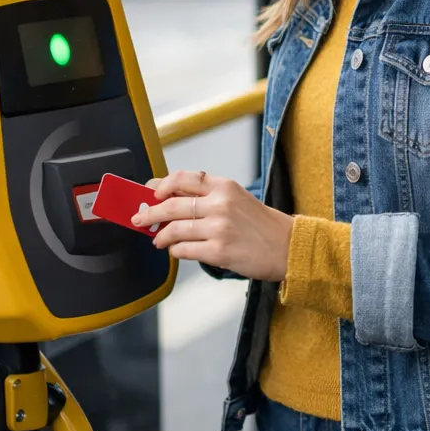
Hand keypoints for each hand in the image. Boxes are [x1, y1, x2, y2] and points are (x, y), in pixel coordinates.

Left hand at [133, 169, 293, 281]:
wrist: (288, 247)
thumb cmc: (262, 225)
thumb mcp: (238, 199)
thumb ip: (207, 197)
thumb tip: (169, 199)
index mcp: (225, 187)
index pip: (184, 178)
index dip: (161, 184)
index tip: (151, 192)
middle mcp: (221, 204)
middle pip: (171, 204)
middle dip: (149, 213)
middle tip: (140, 219)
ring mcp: (219, 228)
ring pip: (174, 230)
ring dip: (161, 236)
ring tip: (159, 239)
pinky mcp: (218, 251)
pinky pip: (183, 250)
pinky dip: (175, 251)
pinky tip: (178, 250)